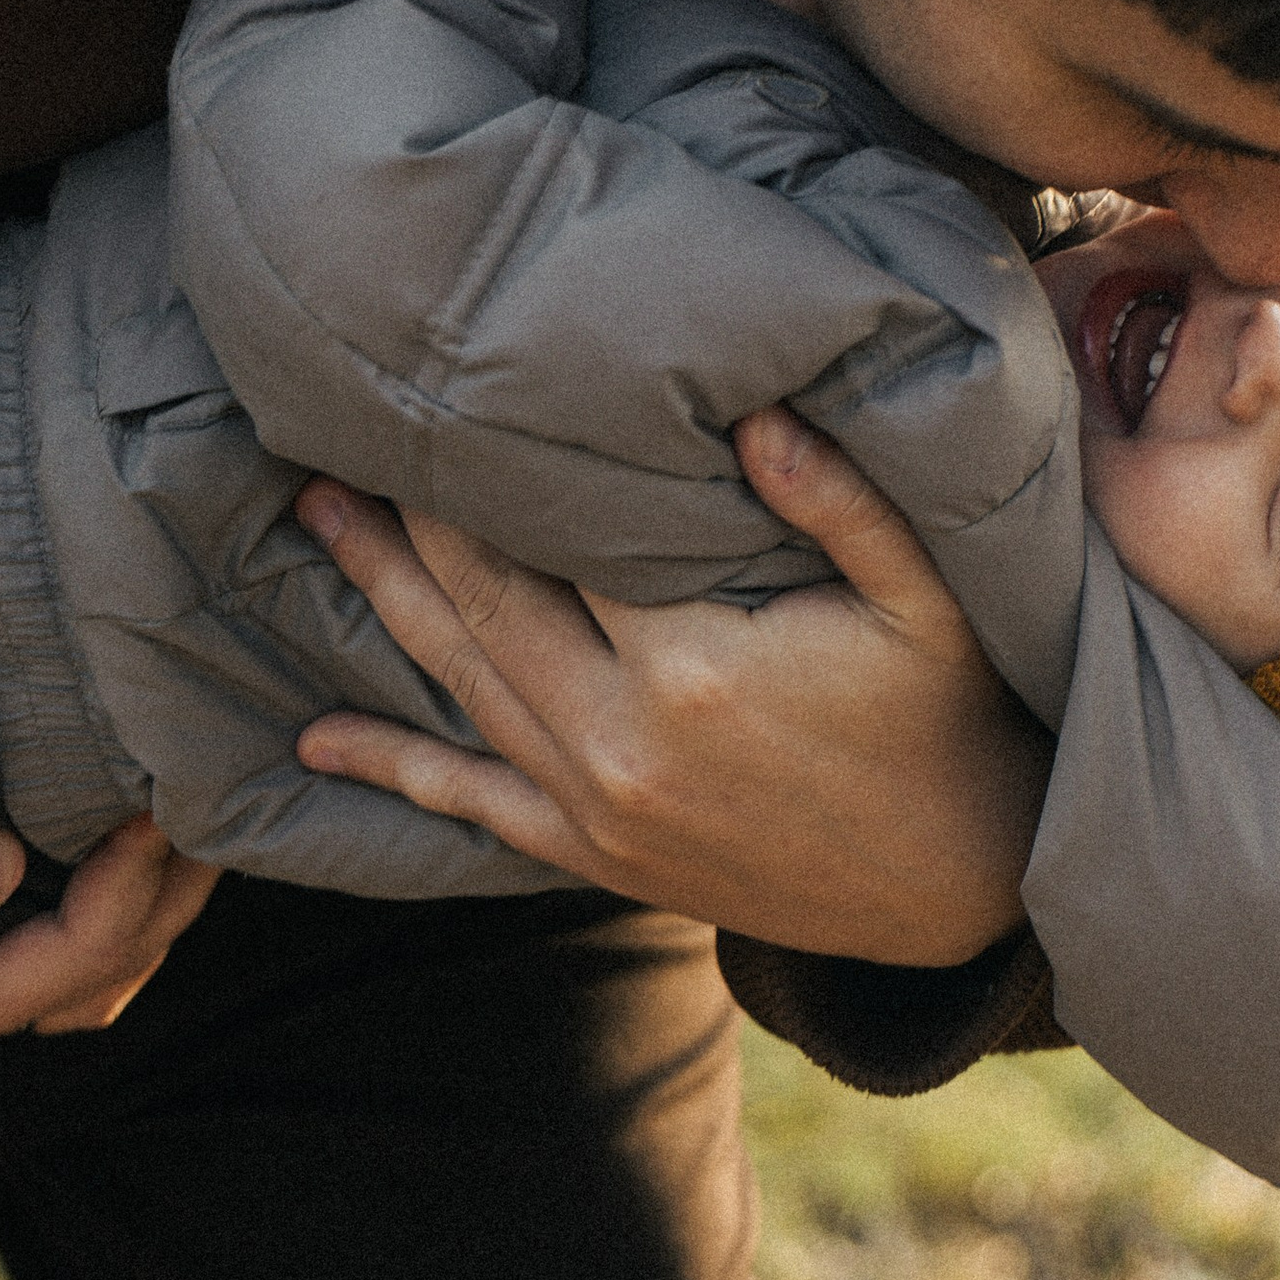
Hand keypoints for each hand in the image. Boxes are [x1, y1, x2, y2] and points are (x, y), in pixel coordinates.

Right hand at [0, 815, 217, 1062]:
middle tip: (226, 799)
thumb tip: (11, 862)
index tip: (171, 797)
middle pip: (107, 967)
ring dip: (145, 898)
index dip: (143, 883)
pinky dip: (91, 890)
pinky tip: (102, 827)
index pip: (83, 954)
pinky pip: (36, 933)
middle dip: (175, 896)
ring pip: (82, 957)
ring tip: (188, 812)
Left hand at [293, 411, 1050, 962]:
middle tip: (330, 434)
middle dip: (405, 517)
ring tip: (319, 518)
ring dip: (382, 599)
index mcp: (691, 667)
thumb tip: (753, 412)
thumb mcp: (926, 601)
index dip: (491, 464)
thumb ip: (844, 502)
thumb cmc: (951, 722)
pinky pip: (473, 804)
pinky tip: (320, 739)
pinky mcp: (597, 858)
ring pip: (463, 685)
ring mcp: (599, 810)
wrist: (961, 889)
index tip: (440, 390)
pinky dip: (393, 767)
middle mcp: (621, 743)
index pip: (558, 538)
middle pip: (482, 603)